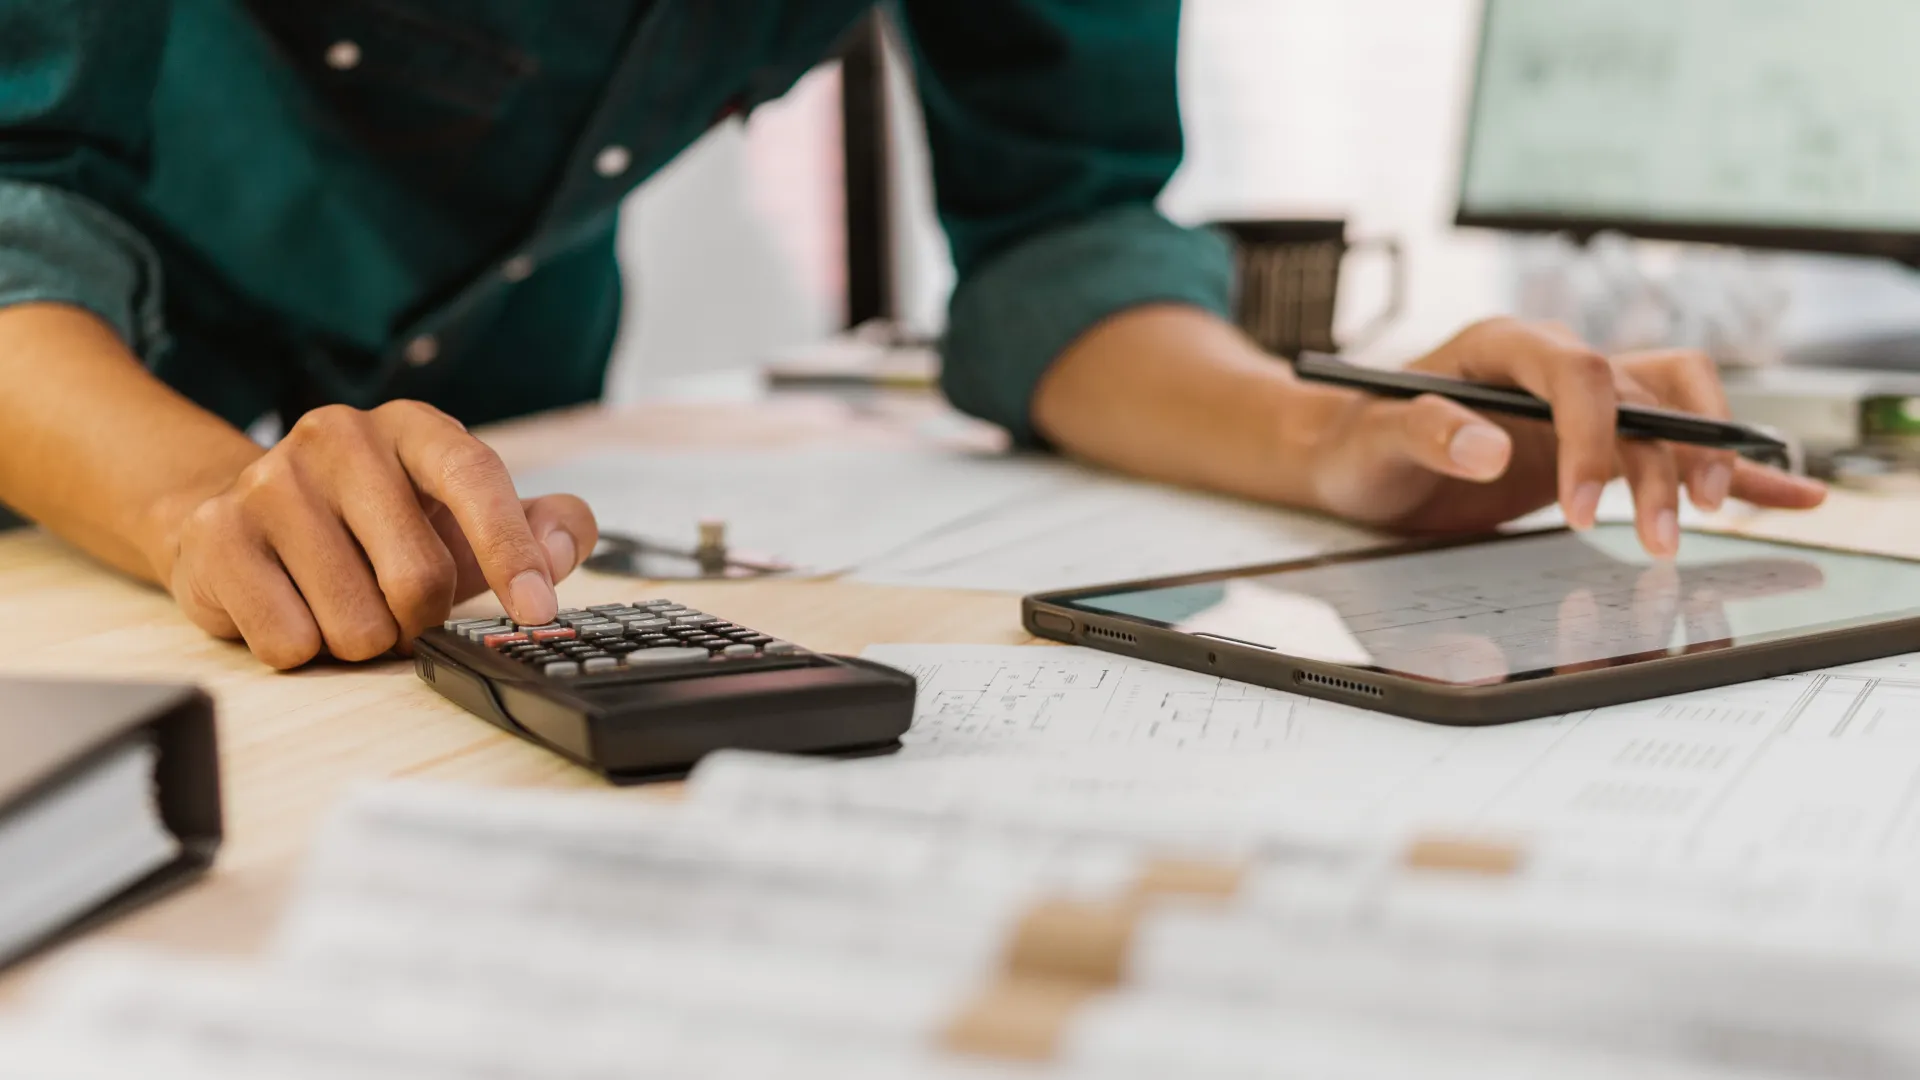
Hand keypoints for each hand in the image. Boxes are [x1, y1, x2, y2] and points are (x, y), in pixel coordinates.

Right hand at [154, 401, 595, 668]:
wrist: (251, 521)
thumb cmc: (381, 527)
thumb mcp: (469, 520)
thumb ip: (543, 528)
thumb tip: (559, 550)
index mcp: (413, 427)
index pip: (475, 478)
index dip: (513, 551)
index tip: (539, 612)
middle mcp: (340, 438)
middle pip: (418, 578)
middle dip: (422, 620)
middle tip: (404, 611)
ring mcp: (270, 482)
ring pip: (355, 624)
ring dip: (362, 640)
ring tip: (341, 602)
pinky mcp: (216, 536)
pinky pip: (289, 642)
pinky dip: (304, 648)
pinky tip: (291, 606)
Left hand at [1302, 318, 1826, 554]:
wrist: (1351, 451)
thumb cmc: (1357, 437)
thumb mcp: (1373, 438)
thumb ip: (1425, 433)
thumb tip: (1486, 445)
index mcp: (1503, 346)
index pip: (1576, 373)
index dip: (1591, 438)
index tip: (1582, 511)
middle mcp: (1554, 364)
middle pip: (1639, 394)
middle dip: (1666, 456)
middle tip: (1666, 529)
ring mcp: (1581, 402)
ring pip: (1674, 408)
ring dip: (1706, 456)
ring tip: (1715, 513)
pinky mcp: (1596, 442)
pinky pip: (1676, 445)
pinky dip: (1732, 468)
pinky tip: (1787, 493)